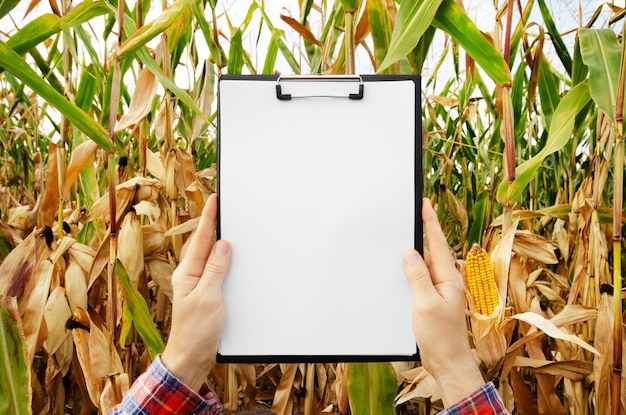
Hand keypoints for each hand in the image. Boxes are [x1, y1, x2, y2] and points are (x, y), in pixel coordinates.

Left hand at [161, 193, 230, 391]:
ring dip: (219, 242)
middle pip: (205, 245)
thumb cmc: (196, 332)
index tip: (214, 199)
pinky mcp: (207, 294)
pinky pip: (217, 271)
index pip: (201, 240)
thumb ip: (215, 269)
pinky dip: (225, 261)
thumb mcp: (208, 297)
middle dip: (213, 224)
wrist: (192, 357)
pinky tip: (231, 258)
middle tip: (221, 205)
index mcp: (187, 273)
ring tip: (226, 224)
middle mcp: (191, 276)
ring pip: (212, 258)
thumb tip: (222, 245)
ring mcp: (198, 285)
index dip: (208, 218)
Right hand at [402, 199, 483, 406]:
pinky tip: (405, 263)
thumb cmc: (440, 336)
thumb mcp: (426, 304)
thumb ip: (418, 277)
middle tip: (415, 209)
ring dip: (417, 246)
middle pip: (432, 248)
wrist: (447, 361)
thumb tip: (410, 253)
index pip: (437, 243)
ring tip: (408, 229)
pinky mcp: (432, 298)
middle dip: (424, 228)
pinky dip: (413, 265)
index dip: (430, 222)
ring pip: (426, 261)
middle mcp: (445, 280)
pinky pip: (421, 275)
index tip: (425, 203)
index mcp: (448, 277)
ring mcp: (439, 289)